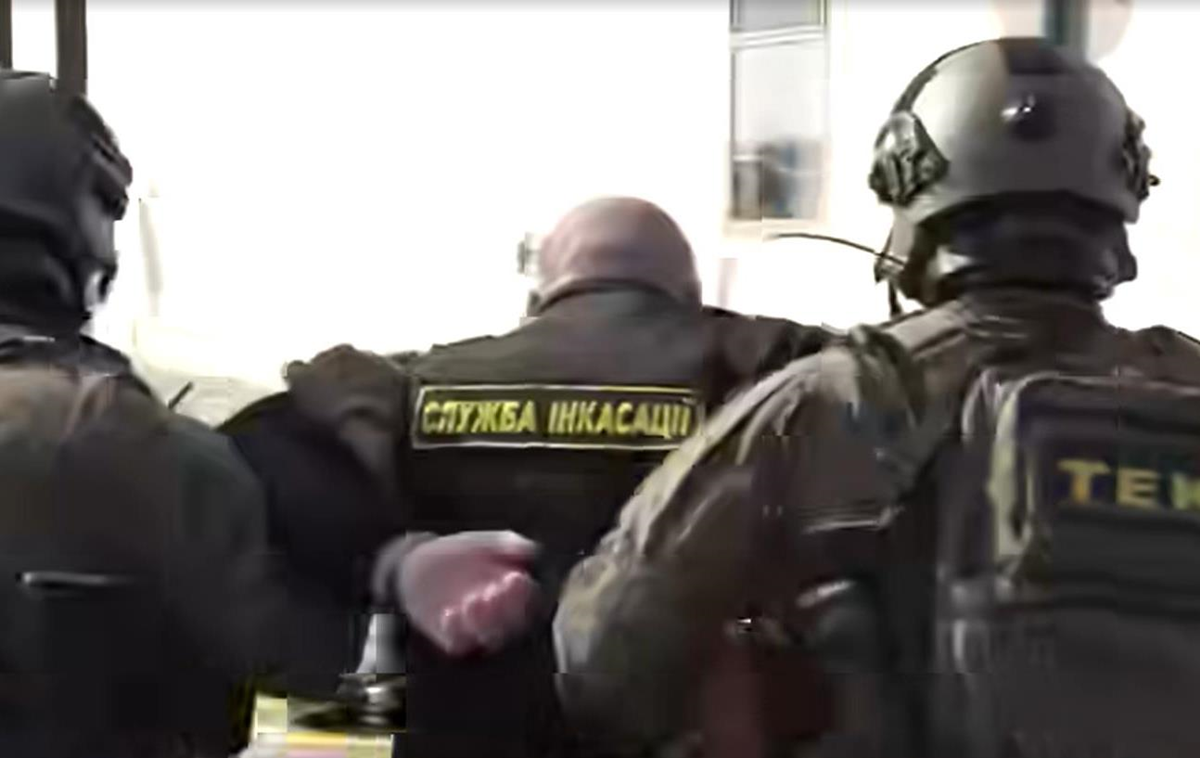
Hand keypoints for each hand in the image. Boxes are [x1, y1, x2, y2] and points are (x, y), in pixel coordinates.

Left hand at [398, 531, 539, 655]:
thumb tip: (532, 550)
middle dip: (506, 610)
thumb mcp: (487, 543)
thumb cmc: (462, 553)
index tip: (514, 578)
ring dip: (484, 622)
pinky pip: (458, 643)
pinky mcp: (453, 637)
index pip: (529, 600)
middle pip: (513, 623)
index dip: (524, 594)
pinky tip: (449, 614)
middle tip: (495, 592)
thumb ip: (509, 544)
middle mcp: (500, 616)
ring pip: (489, 637)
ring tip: (472, 601)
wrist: (420, 564)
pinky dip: (455, 632)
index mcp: (515, 593)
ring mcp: (477, 629)